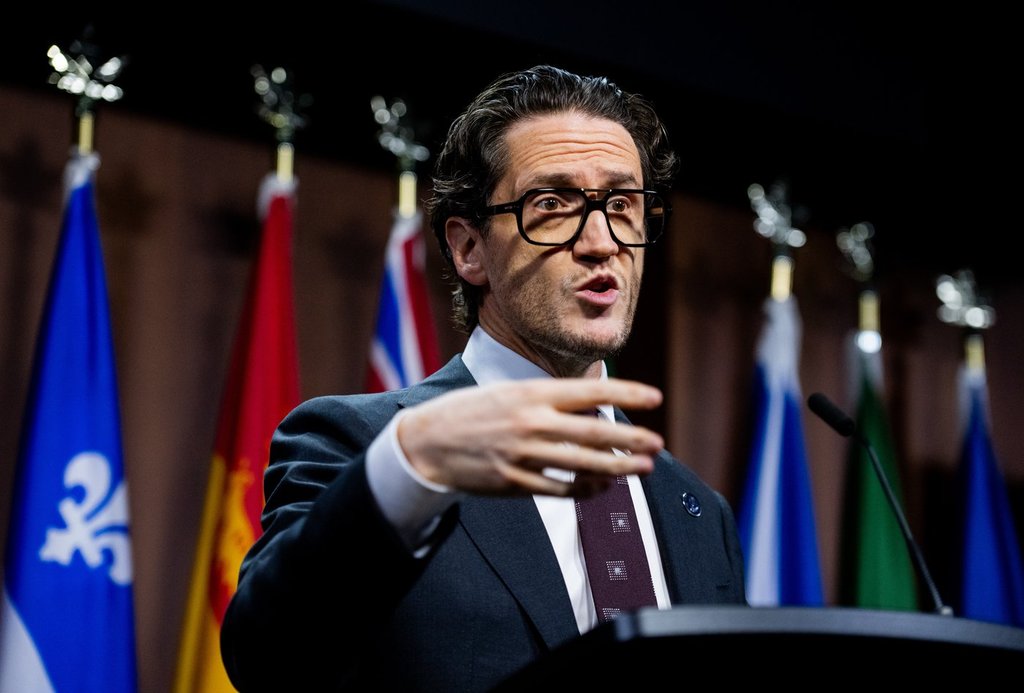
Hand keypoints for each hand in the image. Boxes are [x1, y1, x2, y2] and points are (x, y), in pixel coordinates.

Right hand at [395, 378, 663, 496]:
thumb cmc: (473, 412)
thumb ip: (549, 399)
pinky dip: (587, 489)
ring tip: (642, 467)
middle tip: (657, 442)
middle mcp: (531, 421)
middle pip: (595, 431)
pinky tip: (604, 486)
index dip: (627, 392)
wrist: (427, 442)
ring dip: (618, 466)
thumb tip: (594, 408)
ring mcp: (524, 454)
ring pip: (583, 463)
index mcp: (531, 393)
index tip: (655, 397)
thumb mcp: (509, 391)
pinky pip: (561, 489)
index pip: (590, 390)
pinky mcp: (515, 482)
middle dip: (632, 437)